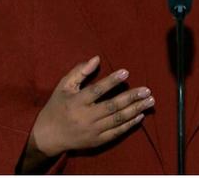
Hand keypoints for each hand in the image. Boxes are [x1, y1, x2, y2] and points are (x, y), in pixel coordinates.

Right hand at [30, 56, 154, 156]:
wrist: (49, 135)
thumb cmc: (57, 106)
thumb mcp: (63, 86)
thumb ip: (79, 72)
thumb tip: (96, 59)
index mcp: (76, 101)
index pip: (97, 90)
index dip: (111, 81)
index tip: (126, 72)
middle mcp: (86, 116)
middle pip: (112, 106)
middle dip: (131, 97)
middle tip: (147, 90)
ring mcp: (93, 130)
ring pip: (118, 119)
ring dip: (136, 110)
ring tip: (149, 101)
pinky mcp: (98, 140)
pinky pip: (117, 132)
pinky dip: (130, 124)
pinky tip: (140, 116)